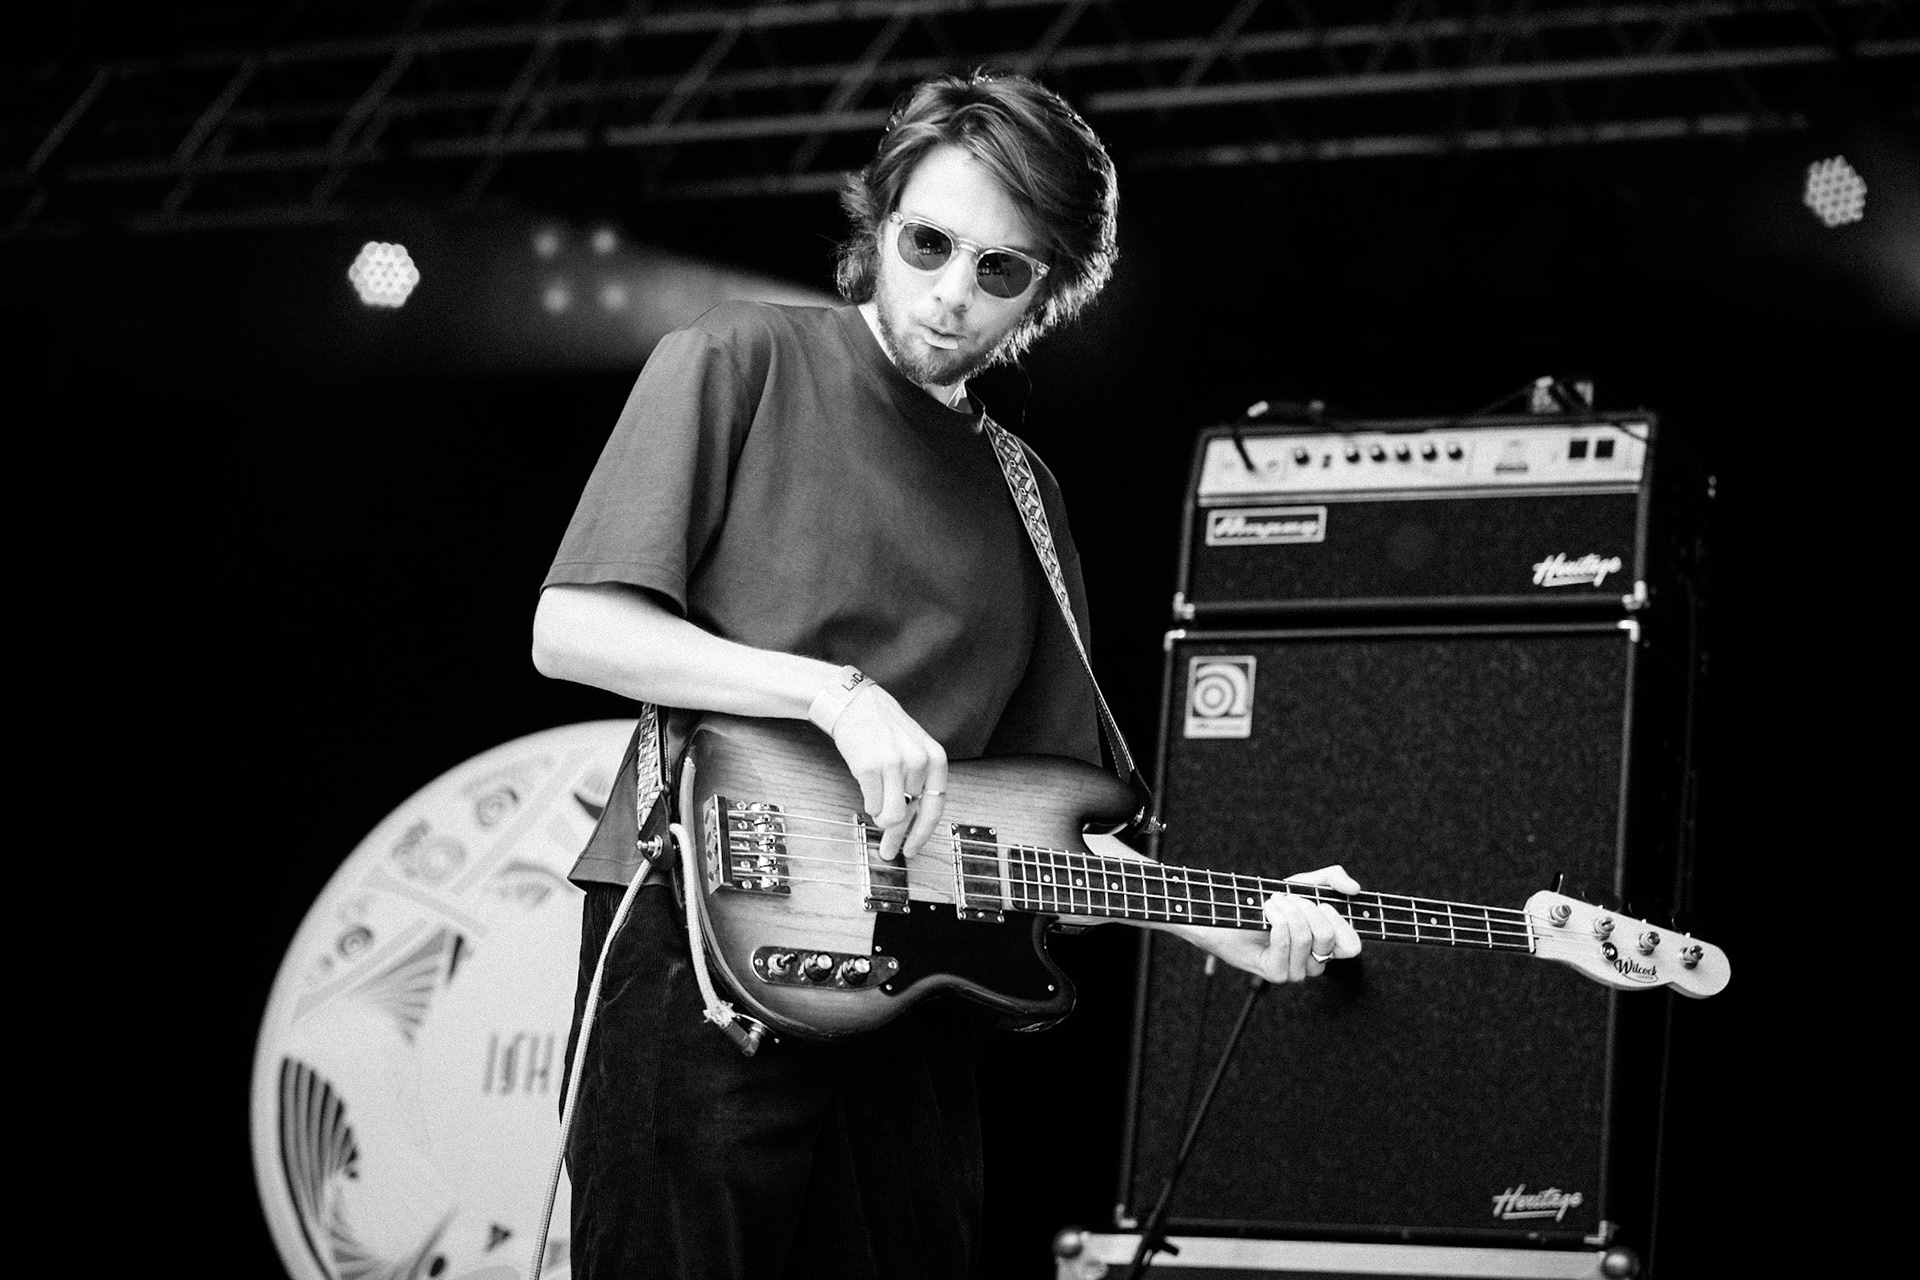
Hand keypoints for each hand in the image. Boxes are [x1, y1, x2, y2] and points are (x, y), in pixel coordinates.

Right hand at [828, 682, 948, 862]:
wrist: (856, 704)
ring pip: (890, 816)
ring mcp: (894, 764)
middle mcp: (918, 761)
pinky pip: (871, 804)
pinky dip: (868, 802)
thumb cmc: (885, 729)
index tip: (913, 849)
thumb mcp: (914, 750)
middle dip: (896, 836)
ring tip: (876, 804)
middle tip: (888, 851)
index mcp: (934, 758)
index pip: (935, 807)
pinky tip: (868, 787)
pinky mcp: (869, 767)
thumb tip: (911, 825)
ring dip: (881, 816)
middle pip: (909, 815)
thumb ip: (918, 783)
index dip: (923, 834)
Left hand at [1180, 864, 1362, 983]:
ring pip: (1306, 938)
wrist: (1229, 912)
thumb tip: (1355, 889)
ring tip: (1272, 902)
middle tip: (1288, 899)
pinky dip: (1276, 920)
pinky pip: (1285, 943)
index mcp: (1326, 946)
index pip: (1351, 947)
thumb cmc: (1266, 901)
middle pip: (1328, 938)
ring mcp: (1296, 971)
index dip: (1341, 923)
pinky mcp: (1275, 973)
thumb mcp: (1303, 884)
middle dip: (1307, 909)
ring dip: (1287, 911)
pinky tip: (1266, 912)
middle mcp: (1315, 963)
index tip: (1323, 903)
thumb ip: (1331, 880)